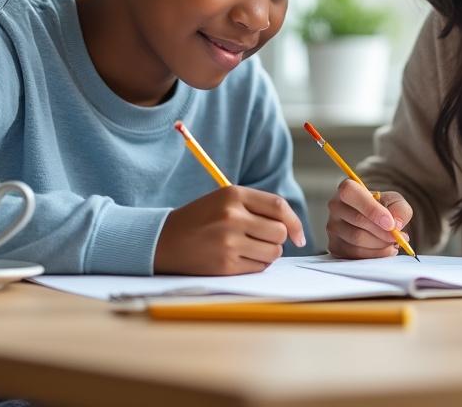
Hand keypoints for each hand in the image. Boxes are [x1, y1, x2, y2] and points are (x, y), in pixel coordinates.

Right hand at [154, 186, 305, 274]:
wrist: (163, 240)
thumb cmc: (201, 220)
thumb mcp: (225, 200)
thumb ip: (258, 207)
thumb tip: (292, 230)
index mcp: (233, 194)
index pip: (279, 206)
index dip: (294, 223)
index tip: (298, 237)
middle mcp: (232, 216)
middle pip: (279, 232)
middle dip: (277, 239)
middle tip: (262, 241)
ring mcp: (228, 241)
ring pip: (273, 252)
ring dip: (267, 254)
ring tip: (248, 249)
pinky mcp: (225, 264)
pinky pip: (258, 268)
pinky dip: (254, 266)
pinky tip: (237, 259)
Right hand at [326, 179, 412, 258]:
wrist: (375, 223)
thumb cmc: (384, 208)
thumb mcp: (396, 202)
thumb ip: (400, 210)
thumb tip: (396, 225)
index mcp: (347, 189)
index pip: (350, 193)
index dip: (371, 209)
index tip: (390, 223)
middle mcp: (335, 206)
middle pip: (357, 220)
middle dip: (382, 232)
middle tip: (398, 237)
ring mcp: (332, 227)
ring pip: (357, 240)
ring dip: (380, 245)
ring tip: (393, 243)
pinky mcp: (334, 246)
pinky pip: (355, 254)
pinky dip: (375, 255)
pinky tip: (385, 250)